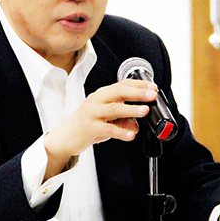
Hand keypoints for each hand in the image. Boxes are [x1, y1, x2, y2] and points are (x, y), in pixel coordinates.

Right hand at [43, 79, 157, 179]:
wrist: (66, 136)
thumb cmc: (87, 123)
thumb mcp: (108, 119)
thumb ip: (124, 120)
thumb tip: (136, 126)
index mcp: (103, 95)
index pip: (122, 84)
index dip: (139, 85)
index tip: (153, 87)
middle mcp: (97, 100)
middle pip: (119, 92)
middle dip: (137, 93)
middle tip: (152, 95)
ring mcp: (93, 113)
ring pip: (114, 109)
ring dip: (131, 109)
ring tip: (144, 111)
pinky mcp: (90, 128)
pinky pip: (107, 129)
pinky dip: (120, 132)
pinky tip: (130, 135)